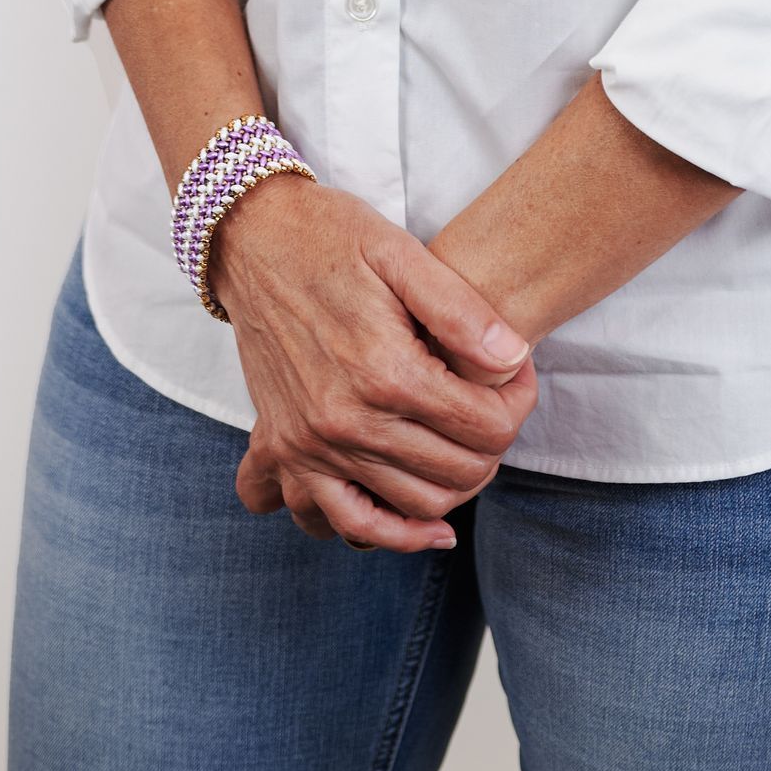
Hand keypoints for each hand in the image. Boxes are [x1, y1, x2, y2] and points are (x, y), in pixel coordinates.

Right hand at [209, 173, 537, 552]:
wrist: (250, 240)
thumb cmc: (330, 236)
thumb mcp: (400, 251)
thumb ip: (460, 309)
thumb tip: (514, 359)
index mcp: (383, 369)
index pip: (486, 424)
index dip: (519, 400)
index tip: (517, 372)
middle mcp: (347, 421)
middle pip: (460, 470)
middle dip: (497, 440)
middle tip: (499, 400)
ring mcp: (312, 445)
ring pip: (416, 505)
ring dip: (460, 484)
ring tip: (470, 443)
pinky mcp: (287, 451)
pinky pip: (345, 522)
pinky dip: (392, 533)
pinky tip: (429, 524)